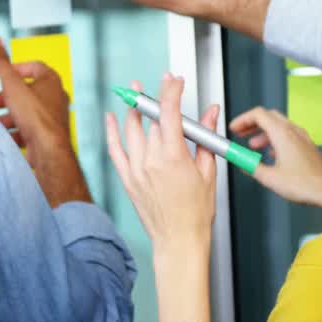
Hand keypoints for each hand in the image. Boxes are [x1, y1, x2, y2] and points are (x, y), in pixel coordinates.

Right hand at [0, 34, 90, 206]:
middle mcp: (55, 98)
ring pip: (25, 112)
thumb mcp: (12, 85)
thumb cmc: (37, 118)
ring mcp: (53, 118)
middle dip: (3, 97)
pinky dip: (14, 132)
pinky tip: (3, 137)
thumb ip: (0, 63)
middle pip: (25, 92)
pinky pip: (28, 130)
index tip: (1, 76)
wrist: (49, 152)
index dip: (15, 70)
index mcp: (51, 81)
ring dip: (6, 116)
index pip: (34, 67)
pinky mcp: (48, 136)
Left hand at [105, 74, 219, 257]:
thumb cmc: (196, 212)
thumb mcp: (208, 171)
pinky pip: (115, 150)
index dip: (171, 91)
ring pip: (132, 130)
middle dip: (158, 99)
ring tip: (134, 91)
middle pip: (152, 120)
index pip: (169, 113)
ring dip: (134, 108)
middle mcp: (151, 161)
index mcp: (174, 157)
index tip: (173, 80)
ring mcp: (136, 170)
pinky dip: (111, 132)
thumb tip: (210, 113)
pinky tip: (111, 117)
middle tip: (163, 86)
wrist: (178, 241)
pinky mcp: (128, 180)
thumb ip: (205, 138)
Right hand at [230, 107, 321, 219]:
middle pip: (269, 116)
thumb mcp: (269, 177)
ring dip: (263, 132)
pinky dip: (275, 139)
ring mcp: (302, 137)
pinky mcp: (307, 146)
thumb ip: (251, 167)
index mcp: (282, 133)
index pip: (258, 114)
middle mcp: (293, 131)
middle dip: (252, 123)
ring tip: (253, 145)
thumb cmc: (305, 183)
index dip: (243, 119)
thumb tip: (242, 163)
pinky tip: (271, 153)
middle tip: (241, 132)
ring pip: (279, 125)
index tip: (234, 127)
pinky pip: (288, 134)